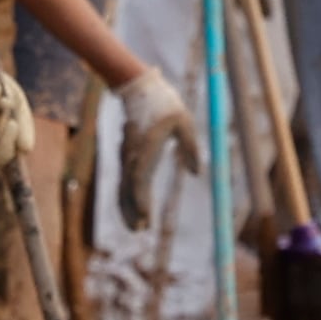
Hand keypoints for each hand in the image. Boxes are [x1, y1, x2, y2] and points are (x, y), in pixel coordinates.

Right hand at [112, 65, 194, 227]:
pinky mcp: (127, 155)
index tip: (146, 218)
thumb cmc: (164, 104)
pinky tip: (132, 208)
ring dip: (127, 207)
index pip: (141, 180)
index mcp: (147, 149)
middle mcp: (133, 156)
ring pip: (124, 187)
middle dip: (132, 211)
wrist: (138, 88)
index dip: (142, 201)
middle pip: (129, 189)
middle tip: (140, 230)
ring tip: (135, 227)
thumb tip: (196, 173)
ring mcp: (127, 155)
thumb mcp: (184, 123)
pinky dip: (127, 196)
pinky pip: (125, 180)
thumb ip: (191, 147)